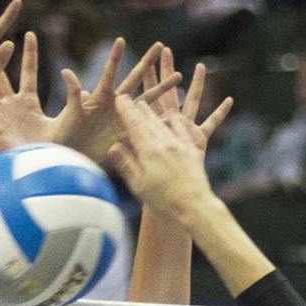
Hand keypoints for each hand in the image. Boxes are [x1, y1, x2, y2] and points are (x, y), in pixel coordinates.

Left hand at [58, 39, 172, 161]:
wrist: (72, 156)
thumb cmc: (65, 134)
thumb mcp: (70, 112)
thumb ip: (72, 92)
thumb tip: (65, 71)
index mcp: (100, 95)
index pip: (110, 72)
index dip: (115, 57)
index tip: (121, 39)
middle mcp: (115, 103)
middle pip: (135, 78)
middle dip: (148, 62)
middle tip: (161, 45)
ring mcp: (123, 117)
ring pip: (147, 99)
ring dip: (163, 87)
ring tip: (179, 74)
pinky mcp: (128, 133)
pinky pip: (148, 125)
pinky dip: (161, 119)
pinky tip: (176, 113)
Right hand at [107, 79, 229, 222]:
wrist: (193, 206)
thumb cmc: (163, 201)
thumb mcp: (139, 186)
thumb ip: (126, 164)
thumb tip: (112, 148)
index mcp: (148, 151)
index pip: (134, 125)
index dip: (126, 111)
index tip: (121, 99)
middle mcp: (164, 143)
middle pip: (148, 121)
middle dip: (138, 109)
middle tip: (131, 100)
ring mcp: (179, 144)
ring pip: (164, 122)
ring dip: (154, 112)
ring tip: (146, 106)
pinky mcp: (192, 149)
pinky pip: (182, 128)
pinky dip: (176, 119)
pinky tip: (174, 114)